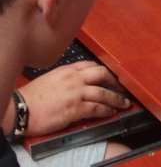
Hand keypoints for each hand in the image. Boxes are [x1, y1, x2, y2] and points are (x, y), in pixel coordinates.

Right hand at [16, 61, 130, 136]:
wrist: (20, 109)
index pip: (91, 64)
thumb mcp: (50, 78)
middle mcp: (74, 79)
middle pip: (102, 74)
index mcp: (67, 70)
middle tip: (122, 87)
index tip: (110, 75)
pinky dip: (106, 110)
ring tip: (123, 103)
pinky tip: (111, 112)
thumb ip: (66, 77)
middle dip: (115, 81)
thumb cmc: (31, 97)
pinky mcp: (75, 108)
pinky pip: (97, 108)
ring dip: (116, 98)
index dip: (104, 70)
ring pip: (103, 93)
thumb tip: (78, 82)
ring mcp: (76, 93)